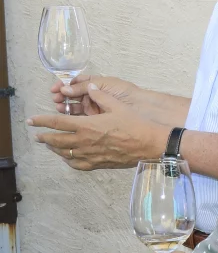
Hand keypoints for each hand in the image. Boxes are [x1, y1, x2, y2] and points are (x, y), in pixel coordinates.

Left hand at [28, 87, 166, 169]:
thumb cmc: (136, 124)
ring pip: (65, 153)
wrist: (151, 144)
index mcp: (87, 125)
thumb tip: (89, 88)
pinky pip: (78, 164)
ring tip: (50, 146)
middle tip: (38, 136)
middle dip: (44, 137)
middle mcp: (85, 141)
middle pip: (56, 141)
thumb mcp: (118, 105)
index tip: (31, 121)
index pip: (56, 123)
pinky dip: (69, 161)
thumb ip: (100, 96)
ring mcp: (91, 154)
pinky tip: (68, 158)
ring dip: (54, 149)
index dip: (41, 121)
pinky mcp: (99, 163)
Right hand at [52, 74, 142, 116]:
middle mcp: (92, 95)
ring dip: (65, 106)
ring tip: (59, 106)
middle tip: (55, 98)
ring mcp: (93, 107)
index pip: (75, 82)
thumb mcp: (104, 84)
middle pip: (72, 95)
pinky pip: (80, 116)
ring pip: (75, 106)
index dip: (64, 84)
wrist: (141, 107)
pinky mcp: (95, 119)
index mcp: (95, 84)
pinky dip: (72, 115)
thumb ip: (84, 86)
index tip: (55, 88)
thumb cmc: (123, 92)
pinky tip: (64, 114)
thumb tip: (65, 88)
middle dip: (62, 96)